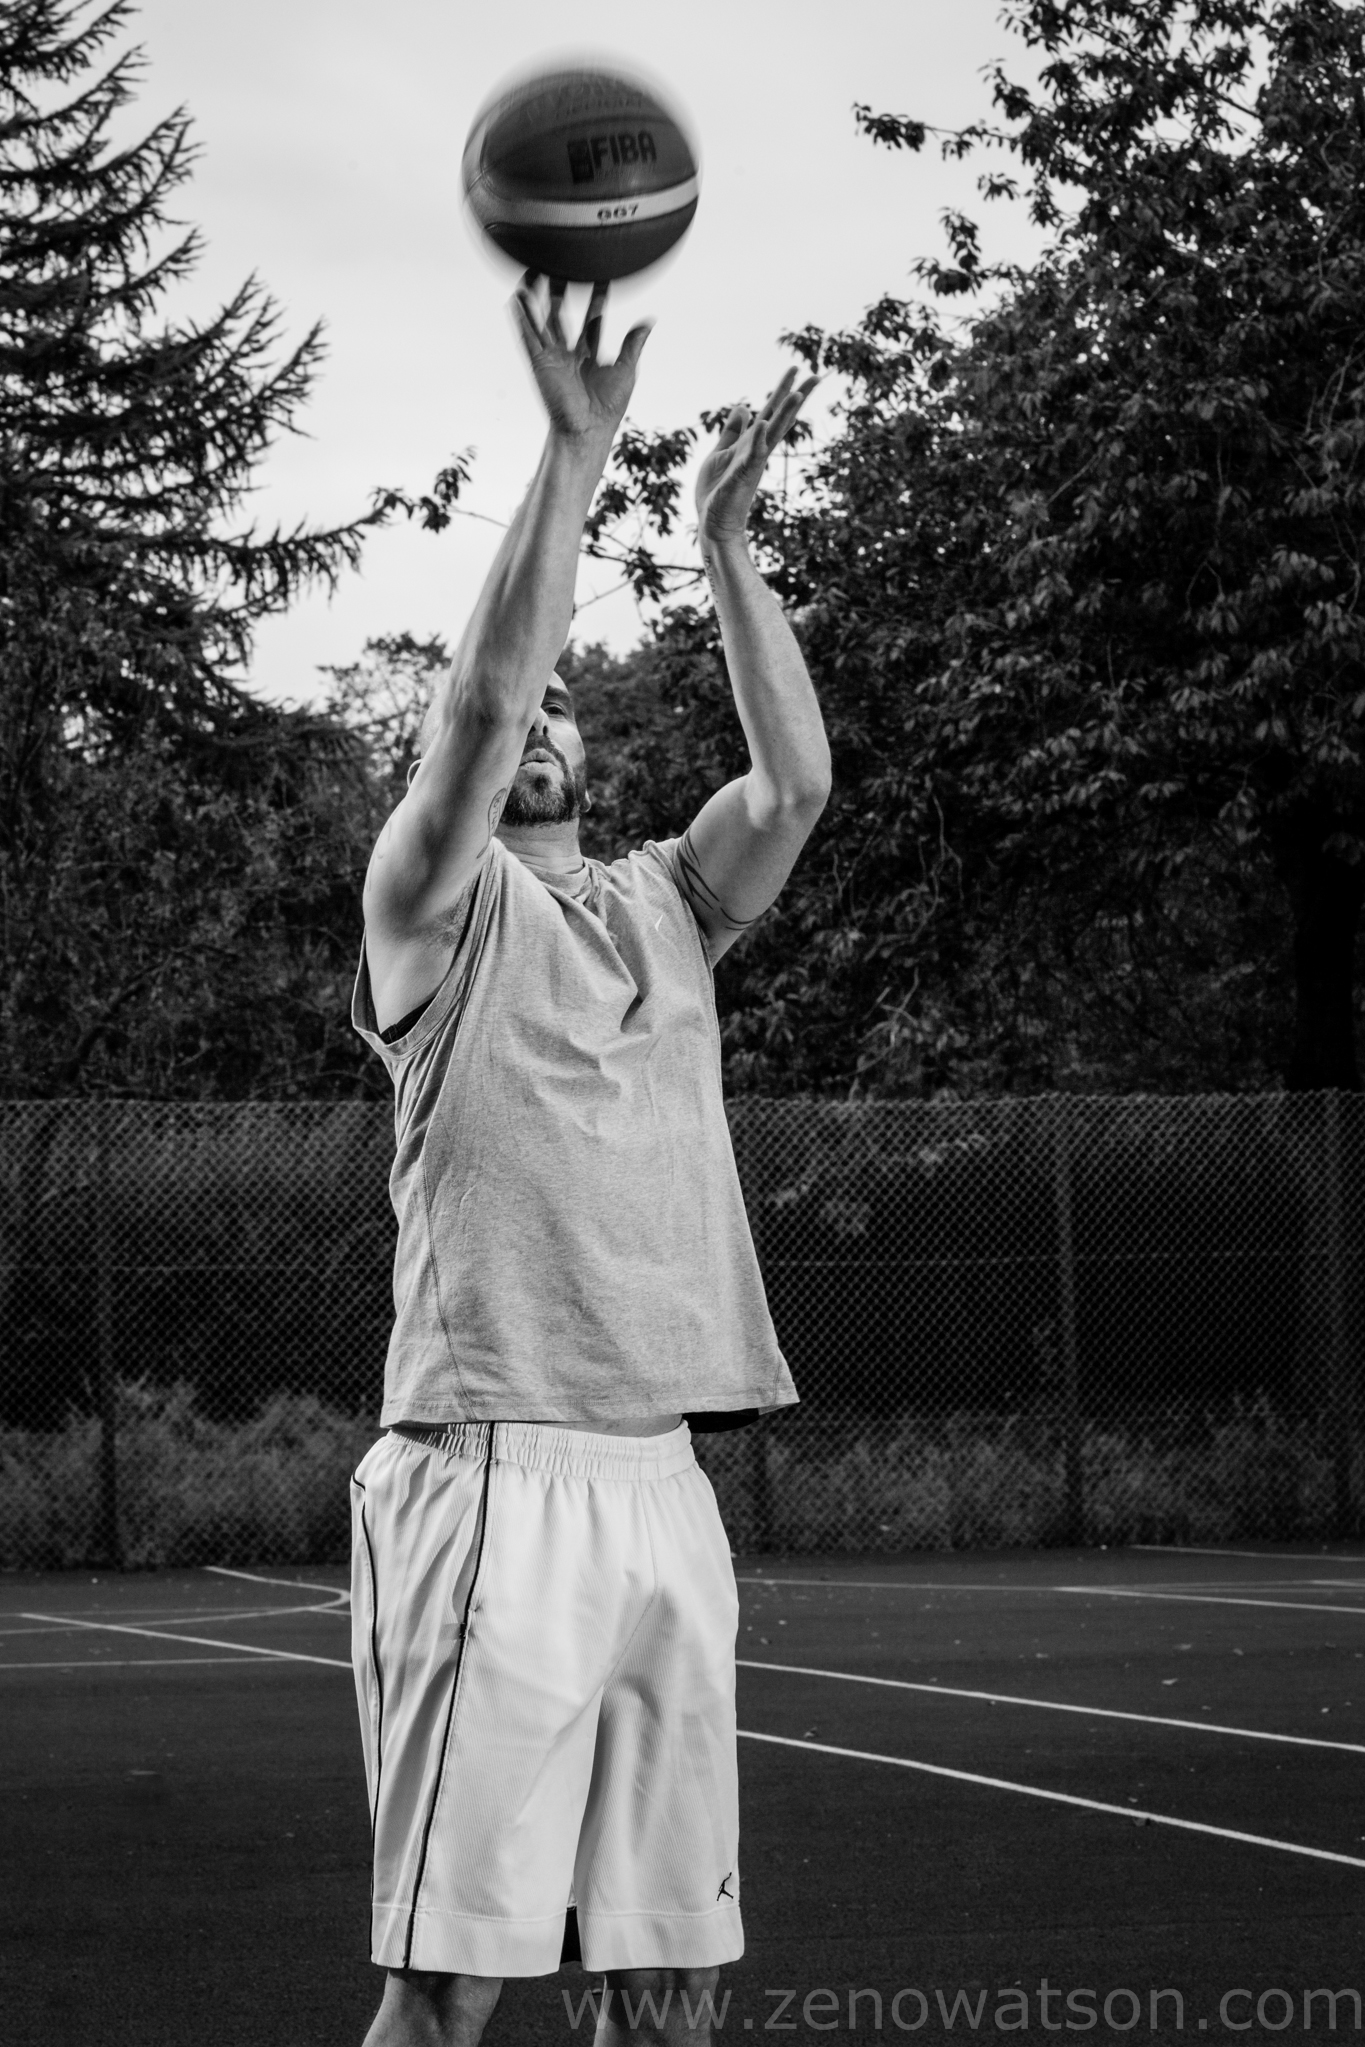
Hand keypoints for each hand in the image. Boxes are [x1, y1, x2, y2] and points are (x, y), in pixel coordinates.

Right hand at [512, 274, 650, 444]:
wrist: (587, 427)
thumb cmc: (608, 406)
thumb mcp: (626, 369)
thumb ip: (632, 344)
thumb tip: (649, 321)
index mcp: (589, 355)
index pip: (592, 320)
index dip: (596, 299)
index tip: (601, 277)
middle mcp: (568, 353)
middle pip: (563, 315)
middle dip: (562, 291)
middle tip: (562, 265)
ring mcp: (552, 356)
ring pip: (542, 320)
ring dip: (536, 298)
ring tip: (533, 272)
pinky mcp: (539, 362)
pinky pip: (528, 335)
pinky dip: (521, 318)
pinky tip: (516, 298)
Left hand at [695, 367, 816, 548]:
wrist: (713, 523)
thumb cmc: (717, 492)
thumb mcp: (721, 452)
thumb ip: (732, 431)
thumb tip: (743, 406)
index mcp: (752, 443)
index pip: (771, 412)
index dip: (782, 390)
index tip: (796, 368)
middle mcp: (758, 450)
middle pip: (780, 418)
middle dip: (797, 397)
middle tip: (817, 375)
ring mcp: (753, 462)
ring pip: (773, 434)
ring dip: (785, 414)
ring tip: (798, 393)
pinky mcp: (742, 476)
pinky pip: (752, 456)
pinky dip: (756, 440)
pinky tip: (761, 423)